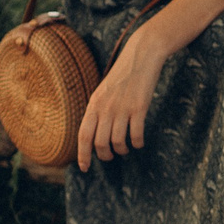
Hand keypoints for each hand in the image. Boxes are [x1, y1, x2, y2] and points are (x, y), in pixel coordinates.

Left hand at [76, 29, 166, 170]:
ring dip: (122, 150)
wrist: (141, 55)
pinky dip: (137, 143)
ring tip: (125, 148)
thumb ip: (98, 110)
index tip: (85, 168)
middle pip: (100, 143)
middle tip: (110, 156)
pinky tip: (139, 142)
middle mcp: (105, 108)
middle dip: (105, 156)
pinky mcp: (139, 107)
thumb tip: (94, 135)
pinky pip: (136, 135)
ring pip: (118, 142)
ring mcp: (122, 108)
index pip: (83, 135)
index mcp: (94, 104)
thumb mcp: (103, 91)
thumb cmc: (122, 75)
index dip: (83, 155)